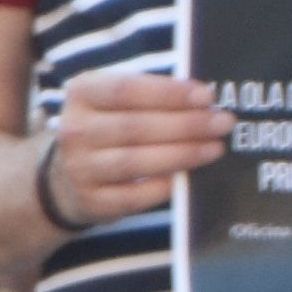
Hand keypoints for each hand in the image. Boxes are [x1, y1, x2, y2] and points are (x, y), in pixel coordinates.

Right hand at [40, 65, 226, 227]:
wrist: (69, 177)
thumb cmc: (109, 128)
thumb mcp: (116, 101)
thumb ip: (152, 95)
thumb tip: (204, 102)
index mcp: (81, 94)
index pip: (125, 90)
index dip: (168, 93)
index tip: (206, 96)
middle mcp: (74, 130)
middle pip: (134, 127)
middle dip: (185, 125)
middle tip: (222, 123)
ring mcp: (79, 168)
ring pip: (135, 162)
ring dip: (181, 154)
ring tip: (214, 148)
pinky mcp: (91, 201)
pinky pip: (133, 196)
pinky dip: (163, 186)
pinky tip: (186, 177)